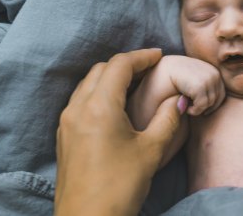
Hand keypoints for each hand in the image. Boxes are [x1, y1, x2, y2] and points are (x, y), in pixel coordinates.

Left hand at [55, 49, 182, 215]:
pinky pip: (79, 102)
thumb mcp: (151, 151)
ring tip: (134, 86)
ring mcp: (66, 123)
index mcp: (99, 106)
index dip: (141, 56)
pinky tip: (115, 109)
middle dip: (125, 65)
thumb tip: (179, 101)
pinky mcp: (64, 137)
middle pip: (101, 70)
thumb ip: (168, 120)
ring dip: (110, 79)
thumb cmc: (120, 187)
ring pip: (87, 85)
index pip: (120, 65)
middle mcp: (77, 108)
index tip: (158, 55)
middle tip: (149, 69)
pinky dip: (98, 94)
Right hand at [158, 55, 225, 115]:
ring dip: (199, 109)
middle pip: (217, 99)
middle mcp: (214, 74)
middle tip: (194, 109)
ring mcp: (209, 79)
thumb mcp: (196, 79)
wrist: (166, 69)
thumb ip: (205, 87)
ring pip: (209, 104)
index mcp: (214, 72)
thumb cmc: (179, 76)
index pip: (221, 93)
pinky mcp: (200, 86)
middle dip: (205, 107)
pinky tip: (186, 108)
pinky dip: (194, 111)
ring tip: (188, 106)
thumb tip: (212, 106)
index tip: (205, 111)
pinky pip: (201, 106)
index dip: (214, 105)